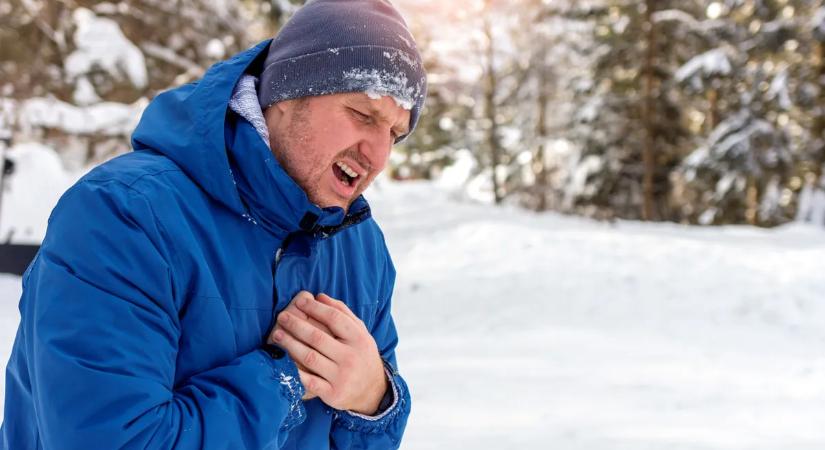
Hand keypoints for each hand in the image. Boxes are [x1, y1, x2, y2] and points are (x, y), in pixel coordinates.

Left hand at [268, 292, 386, 413]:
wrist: (373, 391)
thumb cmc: (361, 355)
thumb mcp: (360, 332)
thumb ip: (343, 313)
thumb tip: (319, 296)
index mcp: (359, 339)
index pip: (334, 318)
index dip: (315, 308)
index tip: (300, 302)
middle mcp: (351, 357)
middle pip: (318, 337)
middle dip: (296, 325)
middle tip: (282, 316)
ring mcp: (341, 377)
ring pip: (310, 358)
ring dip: (290, 344)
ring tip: (277, 334)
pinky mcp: (332, 393)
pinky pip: (309, 381)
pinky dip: (295, 371)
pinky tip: (283, 361)